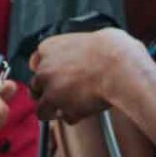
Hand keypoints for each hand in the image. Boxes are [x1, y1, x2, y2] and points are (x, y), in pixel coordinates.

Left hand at [28, 27, 147, 123]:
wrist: (120, 68)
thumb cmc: (112, 49)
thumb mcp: (89, 39)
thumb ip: (76, 49)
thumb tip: (85, 53)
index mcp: (49, 47)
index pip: (35, 62)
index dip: (46, 71)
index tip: (54, 76)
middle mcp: (44, 69)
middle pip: (35, 87)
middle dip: (47, 92)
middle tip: (62, 94)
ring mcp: (51, 91)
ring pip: (41, 109)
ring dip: (54, 110)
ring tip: (69, 108)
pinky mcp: (62, 109)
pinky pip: (65, 118)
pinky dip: (74, 117)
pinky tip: (87, 109)